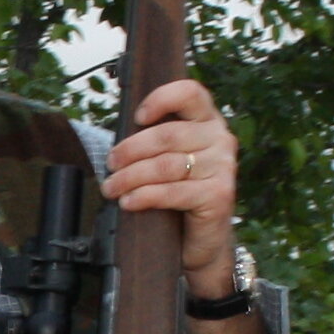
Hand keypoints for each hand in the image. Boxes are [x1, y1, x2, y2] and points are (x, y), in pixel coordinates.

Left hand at [98, 76, 241, 298]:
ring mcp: (224, 167)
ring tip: (112, 188)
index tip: (137, 117)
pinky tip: (129, 202)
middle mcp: (221, 139)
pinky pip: (173, 191)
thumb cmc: (181, 195)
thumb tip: (118, 142)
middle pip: (168, 134)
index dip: (161, 99)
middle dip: (130, 150)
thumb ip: (156, 143)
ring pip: (166, 165)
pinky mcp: (219, 194)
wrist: (203, 240)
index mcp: (208, 121)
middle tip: (110, 165)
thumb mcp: (169, 161)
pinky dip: (145, 196)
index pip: (191, 93)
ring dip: (131, 177)